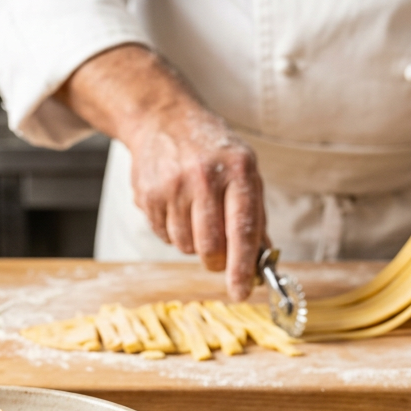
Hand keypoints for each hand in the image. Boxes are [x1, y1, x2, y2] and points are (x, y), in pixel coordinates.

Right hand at [55, 45, 264, 300]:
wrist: (164, 119)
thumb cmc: (213, 151)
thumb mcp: (245, 171)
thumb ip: (255, 216)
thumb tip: (261, 262)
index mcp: (238, 171)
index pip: (242, 229)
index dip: (241, 267)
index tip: (241, 291)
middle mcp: (205, 177)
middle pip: (211, 246)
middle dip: (217, 261)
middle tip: (218, 256)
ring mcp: (173, 185)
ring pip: (186, 246)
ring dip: (194, 244)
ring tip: (196, 216)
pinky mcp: (148, 195)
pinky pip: (165, 236)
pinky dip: (174, 232)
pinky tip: (177, 207)